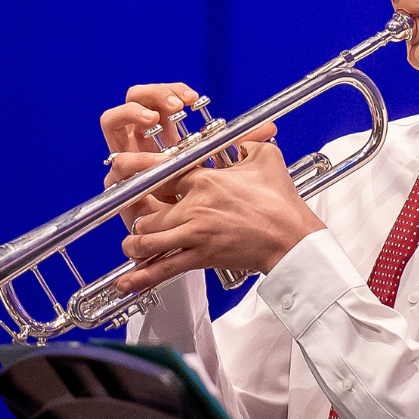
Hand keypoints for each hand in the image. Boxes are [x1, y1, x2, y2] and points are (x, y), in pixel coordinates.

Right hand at [100, 82, 275, 229]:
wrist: (188, 241)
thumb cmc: (203, 203)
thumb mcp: (220, 169)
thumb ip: (241, 147)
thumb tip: (271, 127)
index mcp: (164, 132)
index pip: (160, 97)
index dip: (173, 91)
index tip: (193, 99)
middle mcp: (142, 140)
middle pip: (132, 98)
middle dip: (151, 96)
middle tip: (174, 105)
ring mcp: (127, 159)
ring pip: (113, 123)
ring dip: (134, 119)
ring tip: (155, 123)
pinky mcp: (119, 183)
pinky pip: (118, 164)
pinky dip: (135, 159)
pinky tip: (156, 162)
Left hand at [114, 140, 325, 293]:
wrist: (292, 238)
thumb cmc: (281, 201)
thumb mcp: (267, 158)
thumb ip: (250, 141)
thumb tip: (248, 135)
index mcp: (205, 180)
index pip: (162, 176)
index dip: (147, 179)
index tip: (138, 180)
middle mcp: (194, 205)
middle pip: (148, 211)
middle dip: (140, 218)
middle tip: (140, 222)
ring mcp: (195, 233)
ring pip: (147, 239)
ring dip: (135, 245)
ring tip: (132, 247)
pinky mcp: (201, 257)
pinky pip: (163, 268)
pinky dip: (142, 277)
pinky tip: (126, 283)